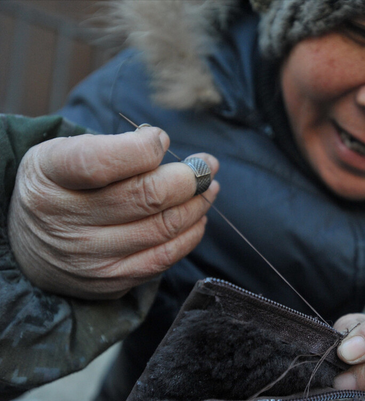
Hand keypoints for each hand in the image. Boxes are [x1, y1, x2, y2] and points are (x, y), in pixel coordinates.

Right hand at [8, 126, 218, 299]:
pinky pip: (165, 257)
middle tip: (207, 165)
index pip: (100, 162)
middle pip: (145, 196)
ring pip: (164, 227)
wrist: (30, 244)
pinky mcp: (111, 281)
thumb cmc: (60, 187)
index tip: (161, 140)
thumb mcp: (64, 153)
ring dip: (198, 204)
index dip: (143, 149)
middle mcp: (66, 222)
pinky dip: (191, 234)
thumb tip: (162, 145)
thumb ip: (111, 146)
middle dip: (190, 177)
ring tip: (209, 187)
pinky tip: (198, 216)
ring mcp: (90, 257)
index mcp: (50, 177)